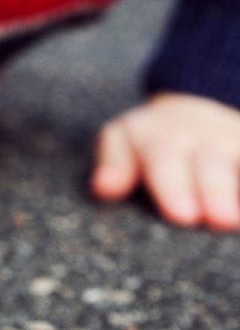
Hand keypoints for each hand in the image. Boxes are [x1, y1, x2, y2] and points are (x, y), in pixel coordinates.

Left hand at [91, 92, 239, 230]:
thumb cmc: (152, 140)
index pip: (165, 162)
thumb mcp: (123, 139)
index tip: (181, 215)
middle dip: (217, 192)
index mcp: (163, 140)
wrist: (198, 109)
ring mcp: (238, 143)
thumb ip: (114, 163)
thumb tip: (104, 188)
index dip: (174, 188)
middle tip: (220, 221)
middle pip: (211, 167)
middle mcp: (206, 141)